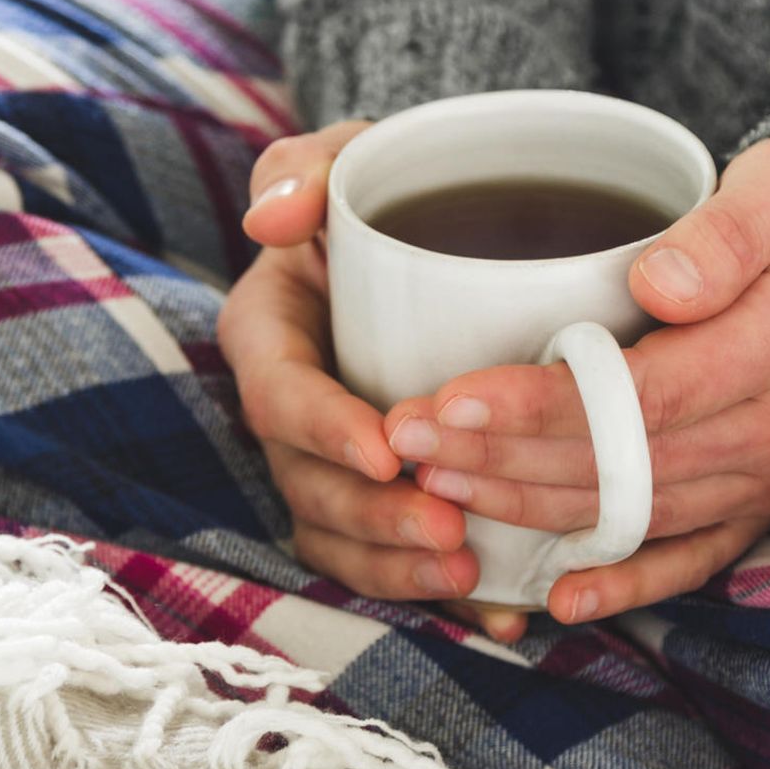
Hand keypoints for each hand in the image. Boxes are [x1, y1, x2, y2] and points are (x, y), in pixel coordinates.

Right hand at [217, 123, 480, 603]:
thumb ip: (306, 167)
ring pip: (340, 537)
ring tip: (469, 576)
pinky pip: (392, 557)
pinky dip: (441, 591)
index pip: (276, 393)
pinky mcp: (380, 497)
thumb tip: (267, 220)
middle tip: (446, 534)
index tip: (384, 452)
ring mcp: (332, 462)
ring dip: (397, 570)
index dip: (321, 430)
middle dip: (370, 520)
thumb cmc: (395, 194)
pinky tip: (502, 608)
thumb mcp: (353, 160)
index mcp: (270, 336)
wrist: (450, 238)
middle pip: (307, 484)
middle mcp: (292, 412)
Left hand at [381, 138, 769, 639]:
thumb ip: (727, 232)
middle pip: (616, 463)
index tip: (450, 398)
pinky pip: (688, 559)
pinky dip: (623, 584)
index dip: (538, 405)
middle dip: (498, 456)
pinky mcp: (758, 505)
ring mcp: (766, 480)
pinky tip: (555, 599)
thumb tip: (658, 283)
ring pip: (629, 512)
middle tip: (404, 439)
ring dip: (526, 507)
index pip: (637, 395)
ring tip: (434, 483)